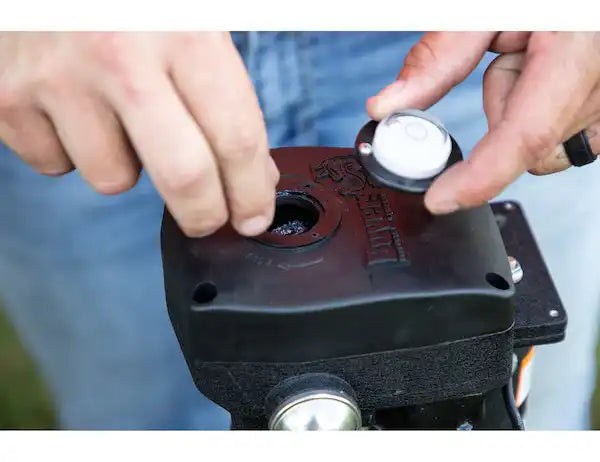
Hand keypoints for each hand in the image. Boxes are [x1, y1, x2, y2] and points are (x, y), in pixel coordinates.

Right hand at [0, 32, 278, 236]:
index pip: (235, 137)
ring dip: (126, 164)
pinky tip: (73, 109)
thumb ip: (225, 95)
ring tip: (116, 115)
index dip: (252, 193)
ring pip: (113, 179)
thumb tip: (255, 175)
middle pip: (183, 177)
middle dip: (204, 215)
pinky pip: (56, 164)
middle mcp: (120, 55)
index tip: (253, 217)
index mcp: (183, 29)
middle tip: (209, 220)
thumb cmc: (130, 1)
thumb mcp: (191, 25)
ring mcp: (58, 78)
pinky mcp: (8, 97)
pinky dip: (72, 149)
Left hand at [367, 32, 599, 213]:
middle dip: (500, 106)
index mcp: (574, 52)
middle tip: (509, 51)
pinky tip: (547, 73)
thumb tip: (386, 107)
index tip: (439, 199)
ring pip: (543, 146)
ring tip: (532, 54)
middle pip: (528, 143)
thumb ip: (436, 58)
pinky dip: (543, 113)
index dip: (479, 178)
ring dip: (522, 110)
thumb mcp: (482, 10)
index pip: (525, 135)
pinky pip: (564, 139)